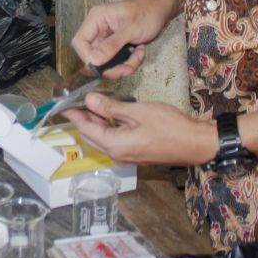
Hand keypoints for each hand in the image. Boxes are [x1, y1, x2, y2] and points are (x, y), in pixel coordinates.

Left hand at [63, 95, 217, 165]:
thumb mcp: (137, 112)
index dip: (73, 115)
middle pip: (91, 136)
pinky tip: (110, 115)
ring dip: (95, 123)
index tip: (63, 104)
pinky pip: (114, 141)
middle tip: (76, 100)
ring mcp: (127, 157)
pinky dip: (108, 128)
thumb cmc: (169, 126)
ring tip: (91, 103)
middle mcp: (117, 155)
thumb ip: (111, 108)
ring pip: (103, 139)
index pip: (85, 129)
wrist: (195, 143)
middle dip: (82, 119)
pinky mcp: (135, 154)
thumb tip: (89, 100)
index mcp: (115, 145)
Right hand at [71, 0, 173, 78]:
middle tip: (127, 69)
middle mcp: (99, 29)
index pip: (80, 42)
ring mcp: (108, 38)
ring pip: (107, 61)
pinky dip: (129, 61)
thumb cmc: (148, 12)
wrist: (162, 9)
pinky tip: (140, 52)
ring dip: (123, 65)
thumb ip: (111, 45)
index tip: (102, 67)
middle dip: (112, 65)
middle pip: (94, 56)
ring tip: (138, 56)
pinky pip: (118, 60)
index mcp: (97, 19)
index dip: (88, 57)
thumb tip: (94, 60)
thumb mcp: (130, 29)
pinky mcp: (117, 45)